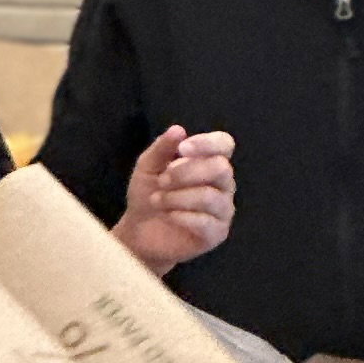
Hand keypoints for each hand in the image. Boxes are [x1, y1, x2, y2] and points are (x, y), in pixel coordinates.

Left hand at [114, 123, 235, 271]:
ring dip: (178, 197)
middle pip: (221, 168)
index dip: (207, 143)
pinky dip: (182, 216)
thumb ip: (163, 148)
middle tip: (162, 180)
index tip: (182, 149)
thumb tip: (179, 130)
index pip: (224, 144)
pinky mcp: (217, 232)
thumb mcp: (148, 166)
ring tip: (158, 201)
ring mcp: (223, 209)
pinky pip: (206, 222)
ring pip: (211, 196)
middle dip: (187, 173)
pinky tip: (169, 215)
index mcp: (209, 161)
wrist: (139, 231)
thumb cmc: (148, 194)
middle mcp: (222, 184)